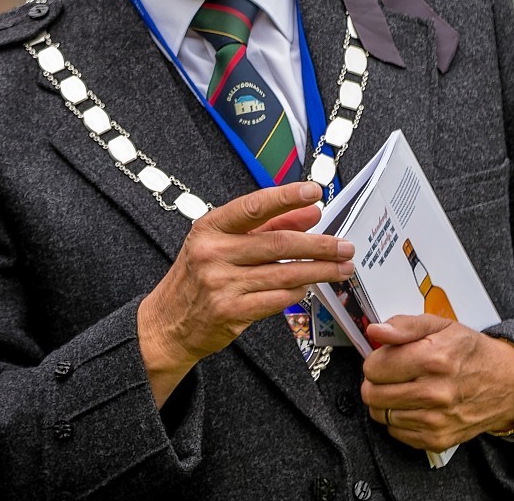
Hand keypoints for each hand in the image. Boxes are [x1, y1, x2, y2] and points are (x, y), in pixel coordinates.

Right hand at [137, 181, 354, 406]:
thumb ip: (268, 225)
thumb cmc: (198, 276)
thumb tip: (310, 212)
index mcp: (209, 227)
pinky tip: (310, 287)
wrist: (168, 322)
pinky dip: (298, 292)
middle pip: (278, 243)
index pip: (253, 206)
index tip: (314, 191)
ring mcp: (221, 283)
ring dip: (320, 271)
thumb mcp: (222, 243)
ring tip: (341, 268)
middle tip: (344, 245)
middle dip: (319, 244)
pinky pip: (278, 300)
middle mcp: (213, 252)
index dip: (286, 197)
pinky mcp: (231, 312)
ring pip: (284, 274)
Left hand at [361, 315, 513, 451]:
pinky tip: (412, 406)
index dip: (374, 360)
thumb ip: (403, 325)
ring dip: (385, 401)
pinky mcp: (439, 439)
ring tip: (403, 388)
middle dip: (374, 381)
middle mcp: (435, 393)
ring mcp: (437, 420)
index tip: (384, 358)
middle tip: (389, 375)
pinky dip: (397, 420)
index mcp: (432, 359)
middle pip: (372, 394)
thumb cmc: (471, 352)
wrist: (506, 384)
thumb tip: (375, 331)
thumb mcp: (440, 325)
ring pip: (381, 414)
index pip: (374, 367)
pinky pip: (396, 433)